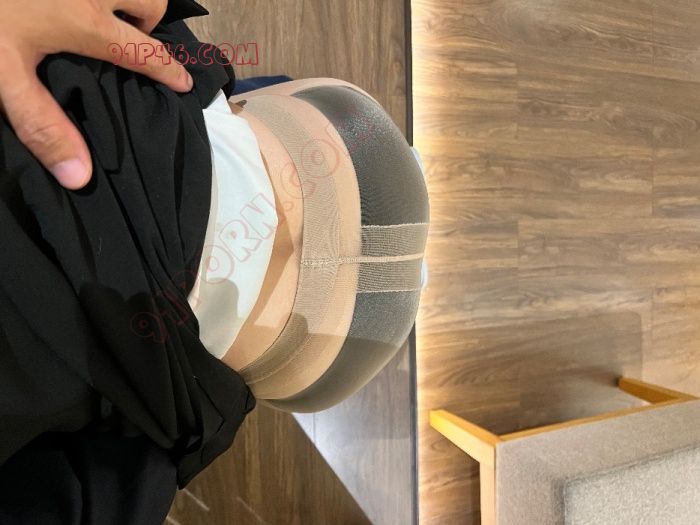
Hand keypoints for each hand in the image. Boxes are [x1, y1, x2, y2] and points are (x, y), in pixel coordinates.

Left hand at [0, 0, 193, 188]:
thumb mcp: (0, 73)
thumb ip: (41, 122)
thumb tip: (81, 177)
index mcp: (86, 21)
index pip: (143, 51)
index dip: (168, 70)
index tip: (185, 83)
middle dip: (146, 16)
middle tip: (123, 32)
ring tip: (101, 8)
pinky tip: (72, 0)